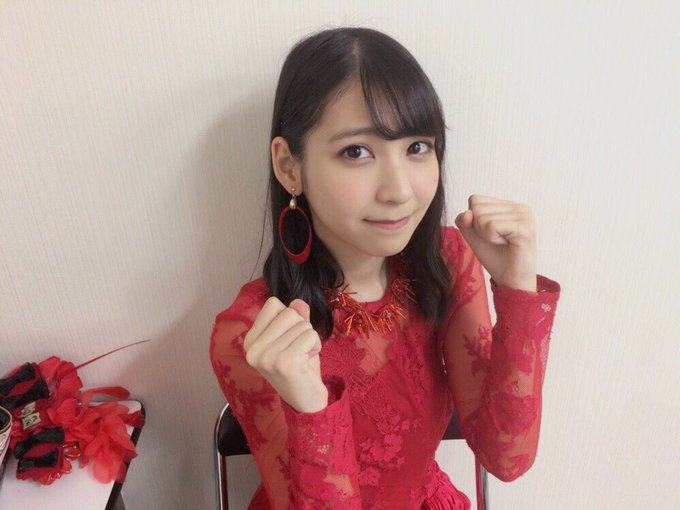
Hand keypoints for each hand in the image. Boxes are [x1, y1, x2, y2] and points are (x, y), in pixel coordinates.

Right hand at [243, 297, 327, 412]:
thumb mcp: (294, 337)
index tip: (288, 339)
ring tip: (303, 357)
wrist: (306, 401)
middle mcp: (253, 349)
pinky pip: (310, 335)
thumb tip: (298, 302)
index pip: (273, 304)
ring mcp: (267, 356)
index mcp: (250, 341)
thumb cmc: (299, 367)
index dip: (289, 316)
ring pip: (302, 324)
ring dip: (310, 339)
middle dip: (302, 328)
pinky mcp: (285, 362)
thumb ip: (295, 318)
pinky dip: (316, 346)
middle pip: (289, 313)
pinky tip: (307, 362)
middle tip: (298, 350)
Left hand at [454, 194, 537, 291]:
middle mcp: (520, 207)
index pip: (475, 200)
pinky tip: (507, 245)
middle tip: (497, 241)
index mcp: (510, 205)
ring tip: (503, 243)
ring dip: (487, 236)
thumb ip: (465, 221)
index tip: (490, 234)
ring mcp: (525, 216)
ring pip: (482, 218)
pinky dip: (492, 239)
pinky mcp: (525, 228)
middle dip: (479, 229)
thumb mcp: (474, 236)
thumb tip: (467, 212)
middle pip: (477, 208)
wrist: (511, 280)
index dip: (474, 221)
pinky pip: (491, 226)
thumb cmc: (495, 257)